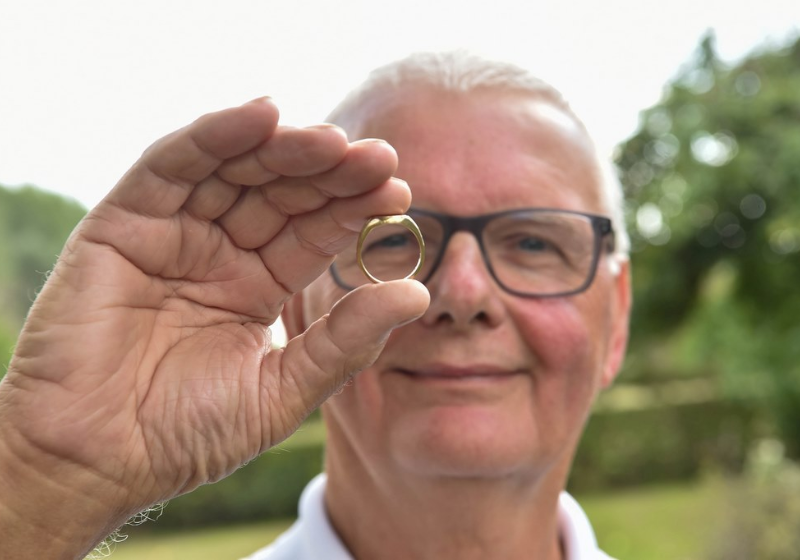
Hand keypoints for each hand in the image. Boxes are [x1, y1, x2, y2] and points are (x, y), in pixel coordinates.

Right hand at [0, 98, 428, 557]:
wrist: (97, 464)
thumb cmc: (187, 436)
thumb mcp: (283, 390)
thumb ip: (345, 342)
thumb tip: (418, 294)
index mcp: (256, 285)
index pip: (313, 232)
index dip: (353, 209)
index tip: (399, 192)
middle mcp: (218, 251)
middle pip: (281, 192)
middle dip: (330, 172)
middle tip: (379, 158)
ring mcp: (172, 234)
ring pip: (234, 169)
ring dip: (284, 147)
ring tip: (333, 141)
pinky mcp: (122, 224)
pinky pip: (170, 166)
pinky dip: (214, 136)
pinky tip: (262, 115)